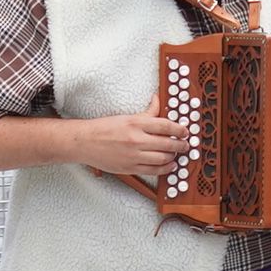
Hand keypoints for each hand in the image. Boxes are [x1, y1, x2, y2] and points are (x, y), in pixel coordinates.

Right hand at [74, 108, 192, 189]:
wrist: (85, 142)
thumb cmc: (104, 128)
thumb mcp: (126, 116)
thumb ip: (146, 112)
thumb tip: (158, 100)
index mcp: (136, 123)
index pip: (165, 125)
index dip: (179, 129)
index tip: (185, 131)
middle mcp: (136, 139)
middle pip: (167, 143)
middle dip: (181, 145)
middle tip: (186, 145)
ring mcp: (133, 155)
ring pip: (163, 158)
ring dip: (174, 156)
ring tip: (177, 154)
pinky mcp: (130, 168)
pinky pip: (153, 171)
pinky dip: (165, 169)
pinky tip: (170, 166)